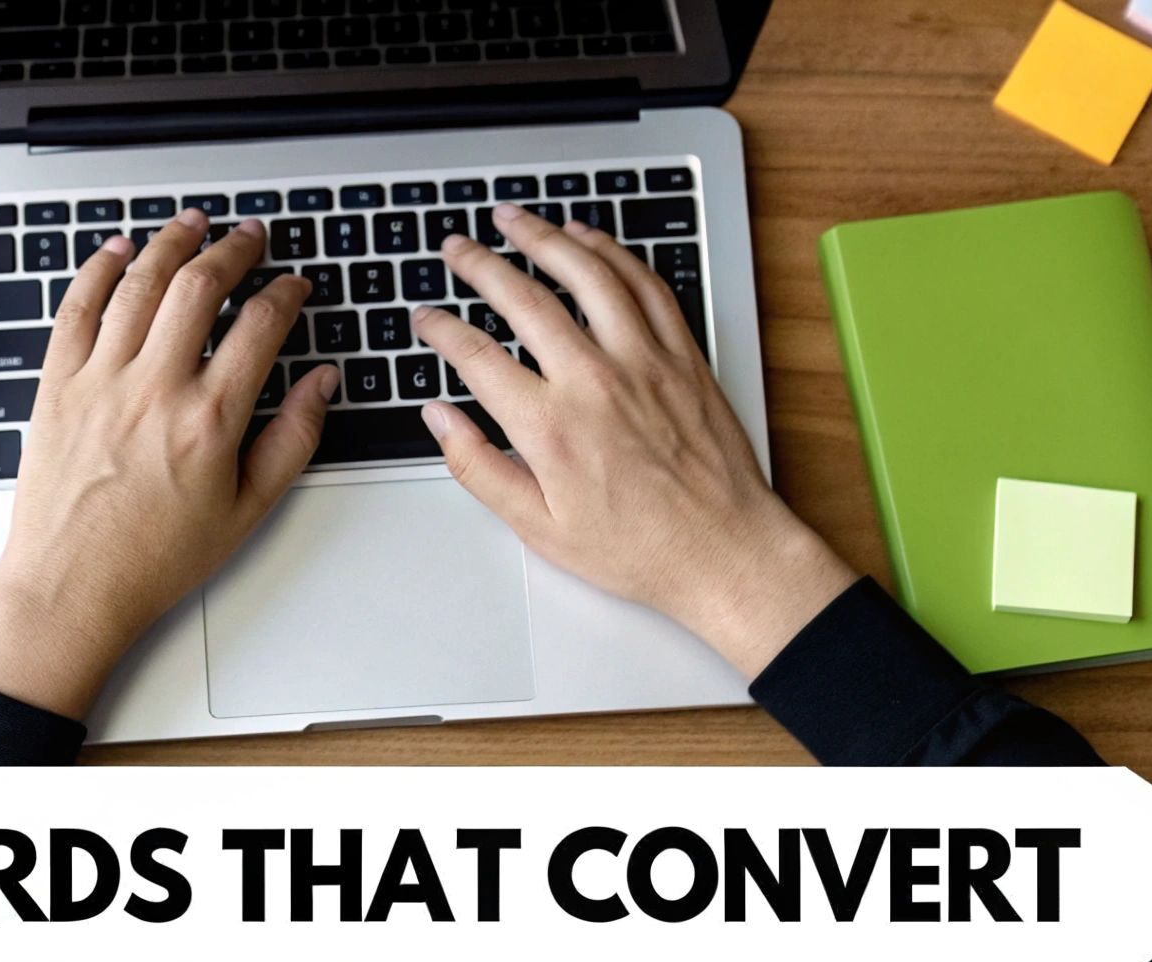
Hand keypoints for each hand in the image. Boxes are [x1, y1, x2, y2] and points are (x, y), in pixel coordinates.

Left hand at [0, 210, 339, 716]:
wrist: (71, 588)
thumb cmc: (154, 560)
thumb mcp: (247, 511)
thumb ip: (292, 440)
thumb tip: (322, 384)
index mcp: (210, 419)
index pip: (260, 326)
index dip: (285, 292)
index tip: (294, 283)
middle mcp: (155, 388)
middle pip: (199, 287)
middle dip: (233, 250)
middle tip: (250, 235)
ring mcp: (100, 380)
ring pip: (139, 284)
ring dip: (170, 243)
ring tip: (193, 224)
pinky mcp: (56, 385)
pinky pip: (77, 308)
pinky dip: (98, 270)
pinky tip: (118, 251)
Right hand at [414, 204, 855, 676]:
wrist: (726, 553)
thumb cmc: (638, 550)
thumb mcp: (539, 528)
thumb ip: (479, 468)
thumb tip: (439, 419)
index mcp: (551, 427)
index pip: (477, 356)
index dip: (441, 330)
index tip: (425, 319)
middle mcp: (595, 381)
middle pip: (525, 299)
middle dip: (480, 265)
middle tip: (456, 247)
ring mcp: (644, 361)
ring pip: (588, 275)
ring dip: (545, 237)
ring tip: (514, 218)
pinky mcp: (683, 356)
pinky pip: (645, 285)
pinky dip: (613, 253)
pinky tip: (588, 239)